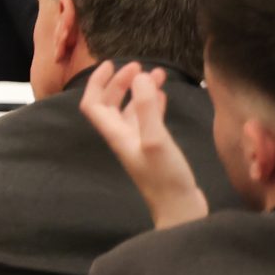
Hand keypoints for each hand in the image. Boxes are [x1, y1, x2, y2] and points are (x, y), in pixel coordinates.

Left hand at [80, 62, 210, 228]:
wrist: (181, 210)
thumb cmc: (165, 178)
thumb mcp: (155, 139)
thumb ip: (146, 108)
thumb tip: (140, 78)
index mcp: (116, 134)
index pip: (93, 103)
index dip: (97, 82)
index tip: (110, 64)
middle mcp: (123, 137)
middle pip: (112, 103)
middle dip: (121, 82)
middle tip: (139, 66)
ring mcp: (139, 144)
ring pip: (132, 110)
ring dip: (140, 91)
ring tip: (158, 75)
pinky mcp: (155, 150)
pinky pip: (148, 120)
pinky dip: (153, 105)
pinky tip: (163, 96)